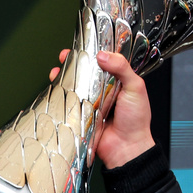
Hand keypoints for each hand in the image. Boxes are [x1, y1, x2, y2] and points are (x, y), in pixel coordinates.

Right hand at [49, 48, 155, 168]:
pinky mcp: (80, 113)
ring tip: (58, 70)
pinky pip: (68, 101)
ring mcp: (90, 101)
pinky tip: (56, 86)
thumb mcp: (135, 88)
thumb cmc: (136, 120)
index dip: (93, 52)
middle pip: (85, 70)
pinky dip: (60, 93)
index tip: (83, 45)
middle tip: (65, 56)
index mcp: (117, 81)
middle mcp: (102, 89)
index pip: (103, 61)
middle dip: (73, 62)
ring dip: (63, 75)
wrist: (127, 148)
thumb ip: (122, 68)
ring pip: (74, 84)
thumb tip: (104, 55)